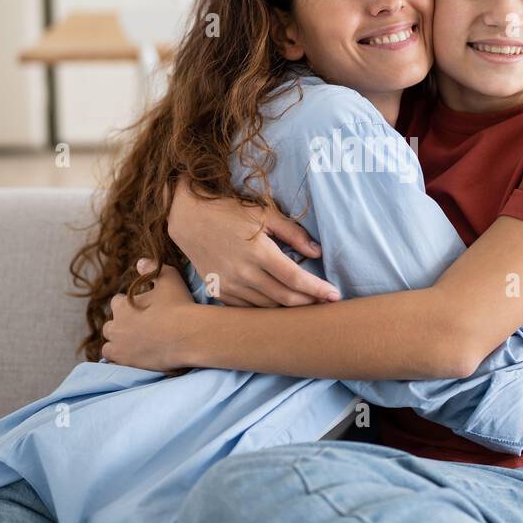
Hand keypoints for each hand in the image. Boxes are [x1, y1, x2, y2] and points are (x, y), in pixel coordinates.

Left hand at [100, 262, 198, 372]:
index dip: (127, 305)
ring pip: (109, 347)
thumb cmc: (179, 306)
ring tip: (134, 345)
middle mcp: (116, 327)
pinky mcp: (128, 365)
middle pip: (110, 326)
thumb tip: (140, 262)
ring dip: (117, 344)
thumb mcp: (169, 279)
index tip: (141, 308)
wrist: (189, 336)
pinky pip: (114, 365)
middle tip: (138, 328)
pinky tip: (133, 359)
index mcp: (122, 306)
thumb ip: (152, 268)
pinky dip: (120, 362)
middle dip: (120, 326)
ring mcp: (121, 348)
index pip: (116, 303)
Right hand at [166, 177, 340, 306]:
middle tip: (326, 304)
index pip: (295, 279)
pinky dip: (267, 311)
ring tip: (307, 306)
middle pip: (285, 299)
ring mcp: (229, 286)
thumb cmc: (228, 211)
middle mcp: (243, 274)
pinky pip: (248, 310)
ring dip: (289, 310)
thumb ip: (293, 233)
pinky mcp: (219, 293)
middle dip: (309, 303)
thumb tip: (317, 252)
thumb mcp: (264, 213)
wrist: (187, 218)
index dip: (318, 289)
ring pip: (267, 308)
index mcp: (258, 252)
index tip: (335, 295)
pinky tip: (279, 307)